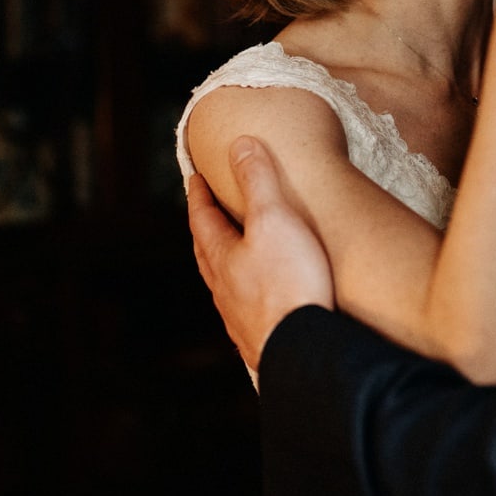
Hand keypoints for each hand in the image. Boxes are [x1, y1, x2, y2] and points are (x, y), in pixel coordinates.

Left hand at [186, 135, 334, 372]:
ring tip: (231, 254)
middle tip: (206, 212)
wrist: (302, 350)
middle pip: (206, 252)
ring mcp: (239, 316)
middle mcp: (224, 289)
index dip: (198, 195)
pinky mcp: (260, 337)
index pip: (202, 218)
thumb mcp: (275, 220)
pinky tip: (257, 300)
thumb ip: (258, 181)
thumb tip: (239, 144)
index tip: (193, 178)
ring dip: (223, 263)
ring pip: (223, 283)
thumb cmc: (288, 284)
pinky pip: (244, 308)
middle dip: (205, 228)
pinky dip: (245, 293)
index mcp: (222, 257)